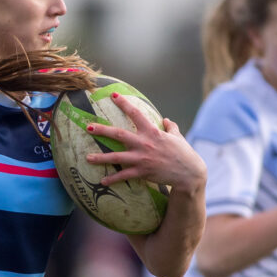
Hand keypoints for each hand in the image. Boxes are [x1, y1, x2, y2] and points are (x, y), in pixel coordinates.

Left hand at [84, 93, 205, 194]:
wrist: (189, 173)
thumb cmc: (183, 154)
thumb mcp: (177, 137)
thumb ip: (170, 128)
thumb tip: (166, 120)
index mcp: (152, 132)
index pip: (135, 113)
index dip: (124, 103)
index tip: (113, 95)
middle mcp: (144, 143)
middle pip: (119, 134)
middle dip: (102, 130)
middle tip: (88, 127)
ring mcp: (142, 159)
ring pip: (116, 157)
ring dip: (100, 158)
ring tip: (87, 157)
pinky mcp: (142, 172)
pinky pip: (123, 176)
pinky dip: (112, 179)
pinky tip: (102, 181)